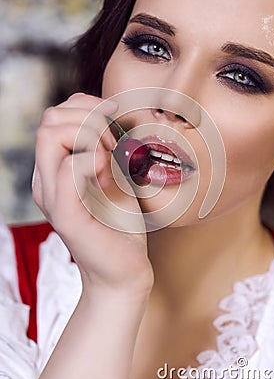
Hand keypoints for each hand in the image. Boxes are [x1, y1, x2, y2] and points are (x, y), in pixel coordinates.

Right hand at [32, 93, 153, 294]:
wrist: (124, 269)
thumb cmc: (120, 222)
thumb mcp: (114, 174)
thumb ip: (104, 146)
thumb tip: (107, 112)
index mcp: (54, 168)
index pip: (56, 115)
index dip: (88, 109)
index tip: (115, 127)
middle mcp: (46, 179)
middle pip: (50, 119)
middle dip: (90, 119)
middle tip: (114, 144)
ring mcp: (51, 196)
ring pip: (52, 135)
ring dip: (91, 137)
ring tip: (111, 159)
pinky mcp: (65, 214)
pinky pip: (67, 169)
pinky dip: (92, 161)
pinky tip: (108, 175)